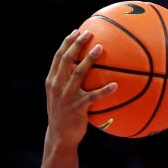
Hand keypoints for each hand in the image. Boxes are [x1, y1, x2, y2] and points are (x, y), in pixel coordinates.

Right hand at [44, 30, 117, 146]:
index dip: (67, 43)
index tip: (76, 31)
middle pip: (67, 59)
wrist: (60, 136)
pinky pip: (93, 96)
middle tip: (89, 33)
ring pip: (79, 72)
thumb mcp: (59, 96)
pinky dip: (104, 90)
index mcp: (52, 81)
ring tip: (100, 48)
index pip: (58, 57)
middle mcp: (57, 85)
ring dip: (90, 59)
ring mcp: (67, 96)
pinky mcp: (78, 107)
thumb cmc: (64, 115)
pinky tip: (115, 85)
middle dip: (77, 44)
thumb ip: (66, 82)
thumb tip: (80, 68)